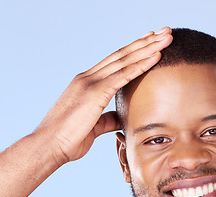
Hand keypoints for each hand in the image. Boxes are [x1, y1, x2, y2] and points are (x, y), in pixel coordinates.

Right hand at [33, 27, 172, 166]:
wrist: (49, 146)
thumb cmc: (68, 140)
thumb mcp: (93, 127)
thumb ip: (107, 119)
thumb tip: (119, 118)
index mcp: (86, 84)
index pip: (115, 62)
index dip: (134, 50)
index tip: (151, 42)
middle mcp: (88, 78)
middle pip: (122, 54)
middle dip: (145, 42)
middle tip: (165, 31)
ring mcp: (90, 83)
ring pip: (125, 60)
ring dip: (148, 48)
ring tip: (166, 37)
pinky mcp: (95, 93)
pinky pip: (123, 75)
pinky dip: (141, 65)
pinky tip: (156, 57)